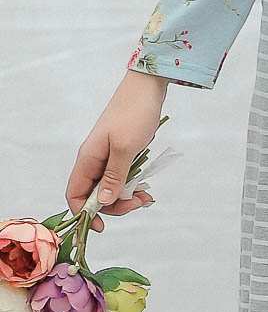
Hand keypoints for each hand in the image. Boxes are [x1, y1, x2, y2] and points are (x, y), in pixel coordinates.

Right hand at [65, 71, 167, 232]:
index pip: (74, 194)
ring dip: (127, 194)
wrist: (148, 86)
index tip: (102, 225)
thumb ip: (113, 176)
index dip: (83, 213)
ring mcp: (108, 155)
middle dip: (114, 204)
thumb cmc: (135, 113)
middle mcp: (94, 159)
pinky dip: (132, 182)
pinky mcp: (121, 151)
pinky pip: (122, 175)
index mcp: (88, 158)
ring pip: (110, 186)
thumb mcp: (125, 148)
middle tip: (138, 202)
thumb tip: (101, 203)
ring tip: (146, 195)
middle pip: (94, 194)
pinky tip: (146, 184)